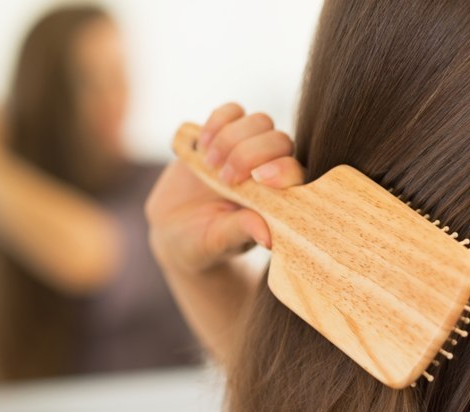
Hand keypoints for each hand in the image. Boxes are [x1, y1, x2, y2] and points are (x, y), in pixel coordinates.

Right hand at [146, 102, 305, 274]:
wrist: (174, 229)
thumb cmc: (202, 243)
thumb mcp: (217, 242)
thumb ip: (241, 232)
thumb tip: (268, 237)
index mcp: (279, 198)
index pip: (295, 173)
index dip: (282, 169)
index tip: (258, 179)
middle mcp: (270, 169)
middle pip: (280, 141)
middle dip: (250, 154)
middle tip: (225, 179)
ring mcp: (248, 148)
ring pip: (260, 122)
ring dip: (232, 139)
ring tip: (210, 164)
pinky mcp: (223, 133)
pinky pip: (232, 111)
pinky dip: (217, 121)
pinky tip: (202, 145)